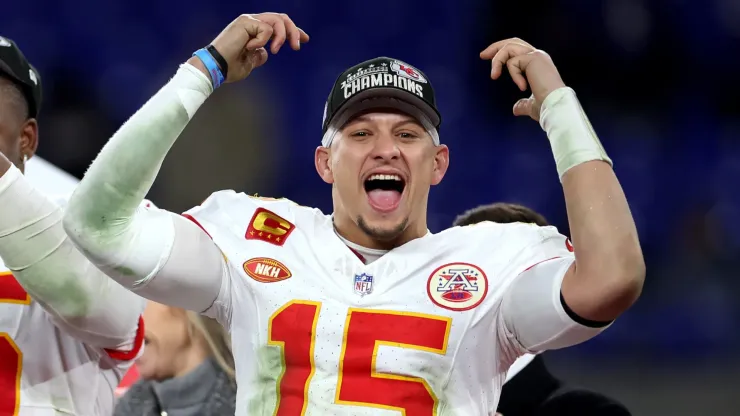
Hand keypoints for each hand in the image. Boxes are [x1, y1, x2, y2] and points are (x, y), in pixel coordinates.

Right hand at [190, 13, 308, 82]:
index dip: (293, 30)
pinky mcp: (246, 22)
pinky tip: (250, 48)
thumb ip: (259, 56)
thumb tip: (266, 53)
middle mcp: (252, 22)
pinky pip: (266, 29)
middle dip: (294, 31)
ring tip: (276, 50)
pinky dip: (263, 40)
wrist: (217, 68)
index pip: (278, 24)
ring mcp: (249, 20)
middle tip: (297, 46)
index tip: (305, 39)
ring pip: (277, 20)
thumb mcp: (250, 63)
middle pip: (281, 18)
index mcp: (253, 30)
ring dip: (282, 36)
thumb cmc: (229, 67)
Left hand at [480, 38, 564, 121]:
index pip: (517, 49)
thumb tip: (515, 109)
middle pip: (513, 42)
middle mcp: (538, 55)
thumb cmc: (546, 107)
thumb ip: (523, 104)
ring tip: (494, 76)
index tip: (488, 57)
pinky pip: (513, 61)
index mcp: (538, 63)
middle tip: (483, 55)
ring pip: (509, 47)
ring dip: (497, 60)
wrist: (555, 106)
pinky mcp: (534, 58)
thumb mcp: (531, 105)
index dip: (502, 51)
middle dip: (496, 47)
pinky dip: (513, 73)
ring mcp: (536, 55)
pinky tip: (523, 86)